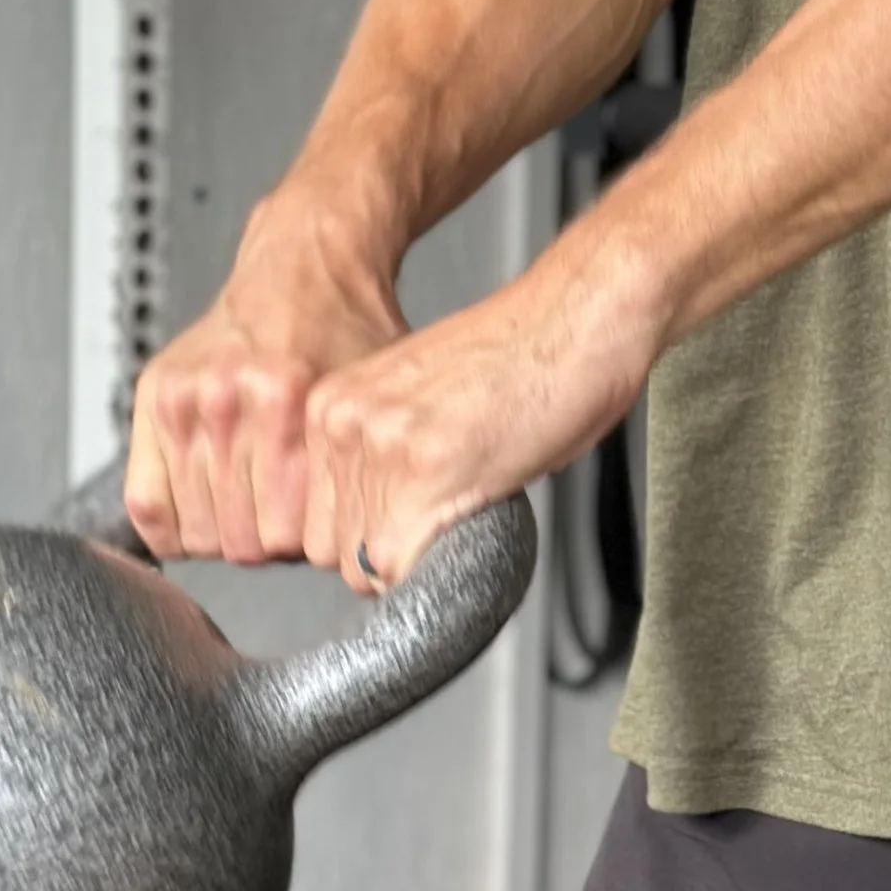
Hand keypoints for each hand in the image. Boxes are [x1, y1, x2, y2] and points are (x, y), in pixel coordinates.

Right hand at [126, 192, 406, 559]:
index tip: (320, 534)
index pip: (284, 537)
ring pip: (194, 531)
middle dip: (268, 543)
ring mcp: (185, 400)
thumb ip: (361, 473)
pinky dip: (173, 524)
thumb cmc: (348, 333)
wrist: (304, 267)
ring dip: (224, 533)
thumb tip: (363, 556)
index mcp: (285, 402)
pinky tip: (205, 513)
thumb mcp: (373, 402)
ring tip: (253, 507)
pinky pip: (146, 503)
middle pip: (239, 542)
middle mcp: (228, 400)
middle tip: (286, 518)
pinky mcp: (154, 398)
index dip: (307, 548)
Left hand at [304, 247, 656, 594]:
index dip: (367, 536)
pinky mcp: (424, 473)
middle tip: (446, 523)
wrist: (576, 321)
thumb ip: (385, 455)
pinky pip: (407, 568)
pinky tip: (476, 519)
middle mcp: (342, 422)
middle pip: (332, 551)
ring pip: (368, 569)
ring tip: (468, 511)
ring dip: (417, 563)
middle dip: (389, 554)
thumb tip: (379, 525)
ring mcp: (379, 448)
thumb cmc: (523, 358)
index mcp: (332, 403)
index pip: (314, 520)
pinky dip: (442, 569)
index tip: (411, 522)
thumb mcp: (423, 404)